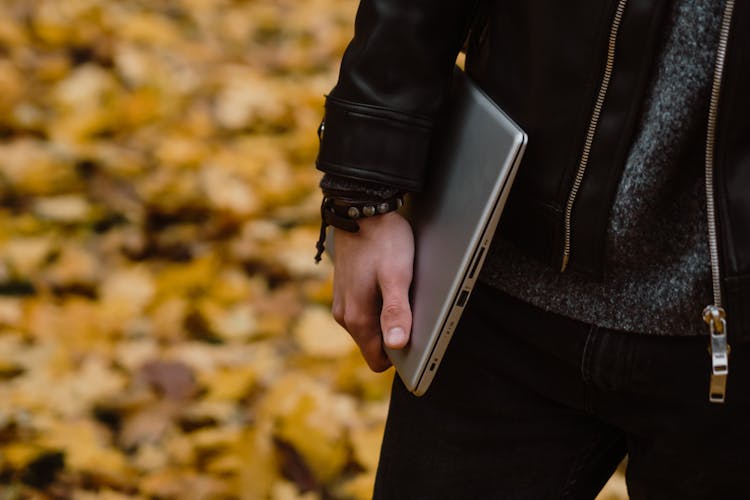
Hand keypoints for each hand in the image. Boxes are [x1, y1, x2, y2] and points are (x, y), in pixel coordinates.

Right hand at [331, 211, 413, 371]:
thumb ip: (396, 312)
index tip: (416, 335)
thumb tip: (397, 345)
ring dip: (388, 317)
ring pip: (371, 327)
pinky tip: (390, 282)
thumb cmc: (383, 240)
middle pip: (375, 345)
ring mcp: (343, 302)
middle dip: (396, 334)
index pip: (378, 361)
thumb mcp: (396, 276)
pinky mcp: (346, 290)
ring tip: (402, 290)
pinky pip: (366, 311)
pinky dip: (380, 304)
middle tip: (414, 307)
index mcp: (357, 318)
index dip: (400, 355)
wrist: (360, 207)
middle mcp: (345, 315)